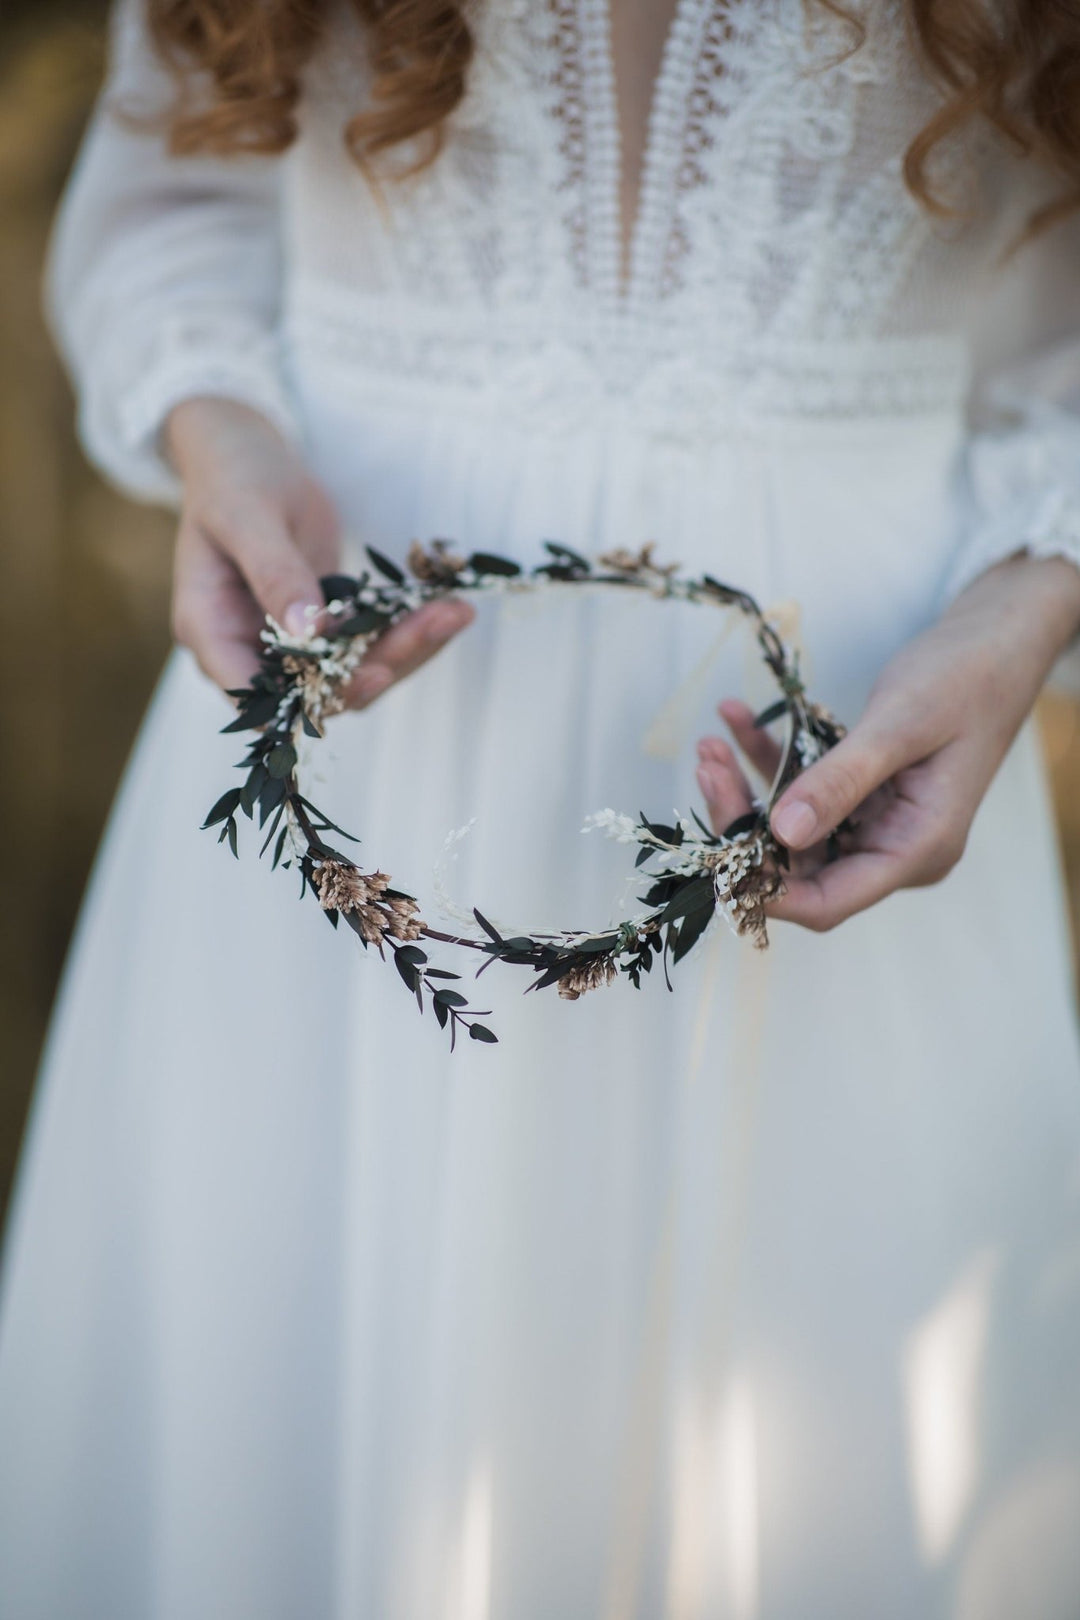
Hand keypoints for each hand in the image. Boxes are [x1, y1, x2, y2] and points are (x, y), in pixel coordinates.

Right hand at [165, 397, 472, 702]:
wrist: (245, 454)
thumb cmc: (233, 478)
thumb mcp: (249, 518)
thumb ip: (276, 575)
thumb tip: (307, 632)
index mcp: (210, 630)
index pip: (256, 696)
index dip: (312, 700)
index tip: (373, 674)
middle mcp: (249, 649)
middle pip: (319, 690)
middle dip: (384, 663)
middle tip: (438, 623)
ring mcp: (289, 641)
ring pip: (354, 671)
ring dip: (408, 648)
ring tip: (457, 613)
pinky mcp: (324, 625)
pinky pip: (368, 642)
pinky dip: (407, 628)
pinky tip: (448, 606)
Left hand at [696, 554, 1079, 931]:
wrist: (995, 642)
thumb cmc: (965, 679)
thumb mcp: (899, 726)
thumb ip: (841, 780)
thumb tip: (782, 832)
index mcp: (916, 850)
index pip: (826, 902)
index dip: (764, 890)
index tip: (713, 849)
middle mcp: (894, 848)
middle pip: (798, 867)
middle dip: (744, 823)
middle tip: (706, 767)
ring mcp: (877, 823)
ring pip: (792, 829)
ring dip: (748, 789)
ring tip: (710, 745)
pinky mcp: (863, 795)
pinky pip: (804, 792)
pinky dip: (770, 759)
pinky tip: (736, 719)